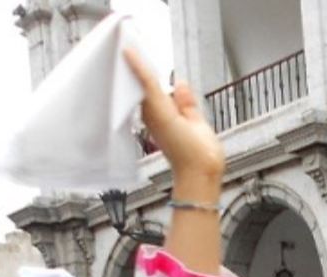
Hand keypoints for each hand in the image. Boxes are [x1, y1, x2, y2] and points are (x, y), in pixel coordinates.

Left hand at [124, 49, 221, 188]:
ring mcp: (156, 121)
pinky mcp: (162, 127)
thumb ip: (187, 103)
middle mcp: (155, 116)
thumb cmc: (197, 156)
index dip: (138, 64)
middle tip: (131, 48)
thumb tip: (180, 84)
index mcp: (161, 113)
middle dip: (138, 69)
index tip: (127, 50)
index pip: (146, 82)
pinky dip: (157, 93)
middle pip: (143, 86)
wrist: (199, 177)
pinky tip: (158, 86)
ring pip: (150, 94)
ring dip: (146, 81)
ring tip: (140, 61)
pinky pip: (157, 104)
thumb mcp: (196, 124)